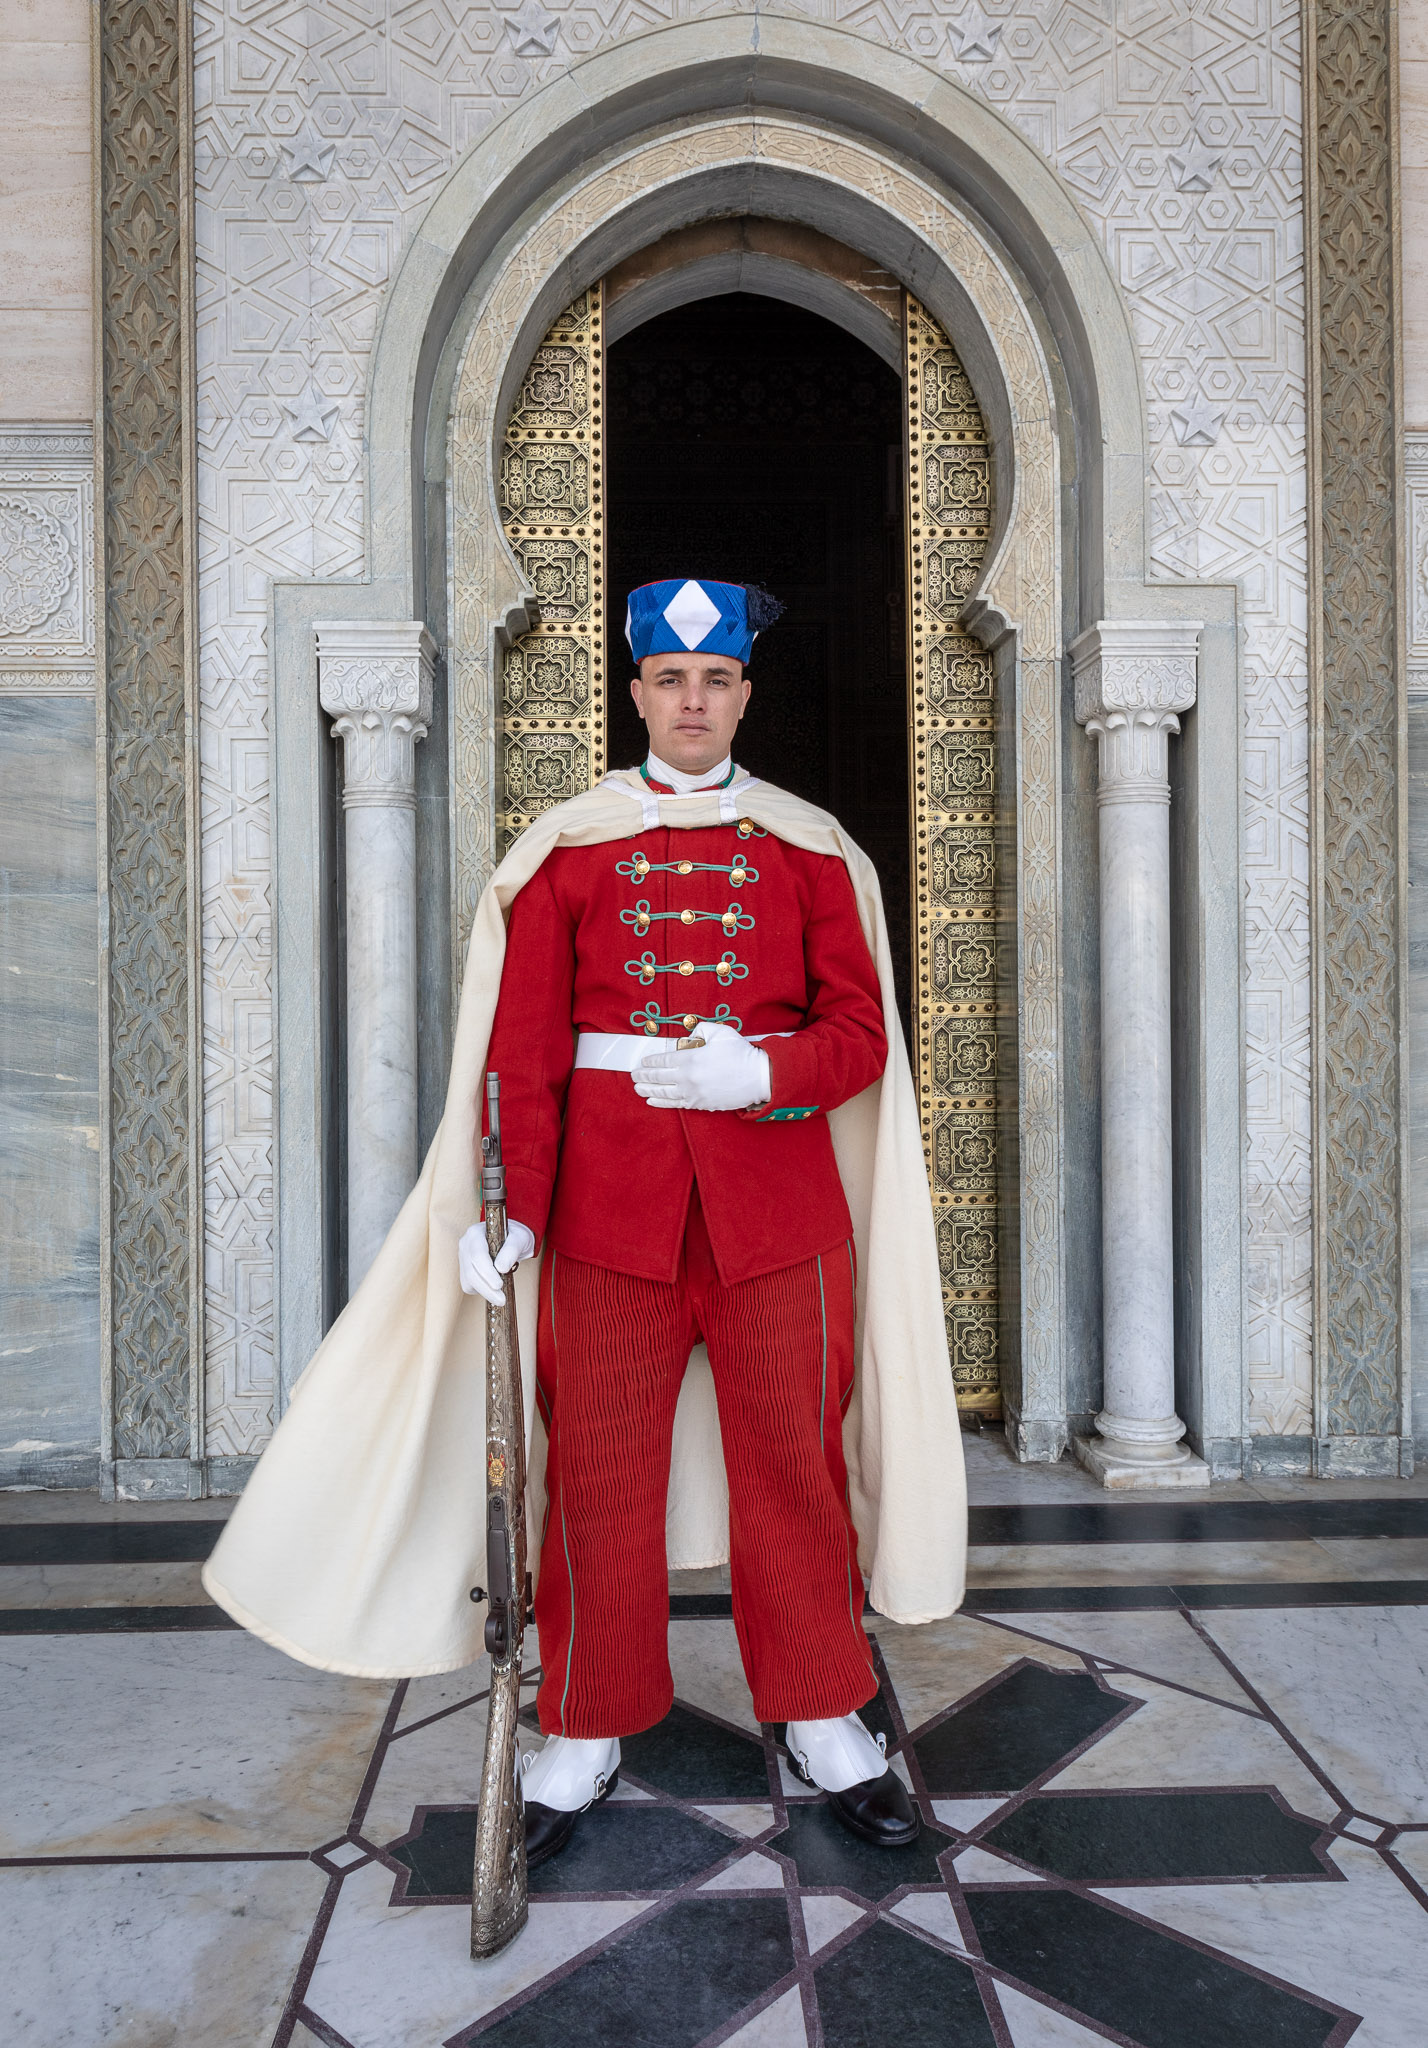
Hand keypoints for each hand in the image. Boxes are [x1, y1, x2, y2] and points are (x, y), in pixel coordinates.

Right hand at [458, 1219, 535, 1304]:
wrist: (511, 1239)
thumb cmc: (515, 1236)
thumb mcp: (520, 1238)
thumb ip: (511, 1250)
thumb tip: (501, 1268)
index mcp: (475, 1233)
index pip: (477, 1255)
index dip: (487, 1272)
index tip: (499, 1285)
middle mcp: (466, 1245)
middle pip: (471, 1271)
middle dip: (486, 1288)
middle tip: (501, 1300)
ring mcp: (463, 1257)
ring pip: (468, 1281)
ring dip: (484, 1291)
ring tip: (500, 1296)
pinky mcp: (464, 1269)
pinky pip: (468, 1285)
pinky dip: (481, 1290)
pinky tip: (493, 1289)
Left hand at [633, 1021, 771, 1112]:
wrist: (759, 1077)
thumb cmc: (741, 1053)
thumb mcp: (720, 1031)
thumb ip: (699, 1030)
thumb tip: (688, 1038)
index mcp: (691, 1058)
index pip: (663, 1060)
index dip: (651, 1061)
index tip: (643, 1061)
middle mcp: (688, 1078)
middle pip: (659, 1077)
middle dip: (644, 1076)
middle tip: (634, 1075)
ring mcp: (693, 1093)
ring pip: (664, 1092)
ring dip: (648, 1090)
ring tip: (637, 1088)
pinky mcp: (701, 1104)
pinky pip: (676, 1104)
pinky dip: (662, 1103)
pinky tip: (652, 1100)